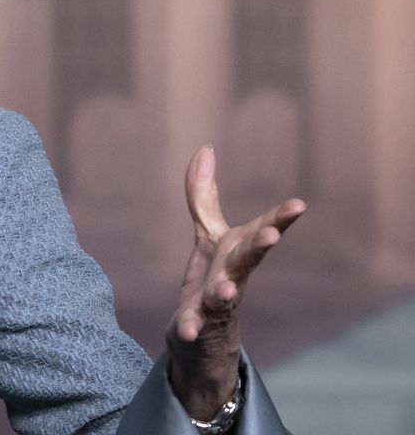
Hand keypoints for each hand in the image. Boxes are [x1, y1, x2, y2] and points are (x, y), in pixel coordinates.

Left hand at [165, 145, 305, 419]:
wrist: (202, 335)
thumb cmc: (213, 278)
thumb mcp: (208, 235)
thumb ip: (204, 195)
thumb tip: (204, 149)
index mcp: (238, 252)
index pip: (261, 231)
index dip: (280, 218)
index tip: (299, 205)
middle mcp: (233, 275)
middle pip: (247, 259)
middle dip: (259, 246)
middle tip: (272, 234)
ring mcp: (216, 303)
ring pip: (224, 295)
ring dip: (225, 290)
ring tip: (227, 288)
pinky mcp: (195, 325)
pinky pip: (192, 327)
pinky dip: (189, 327)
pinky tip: (185, 330)